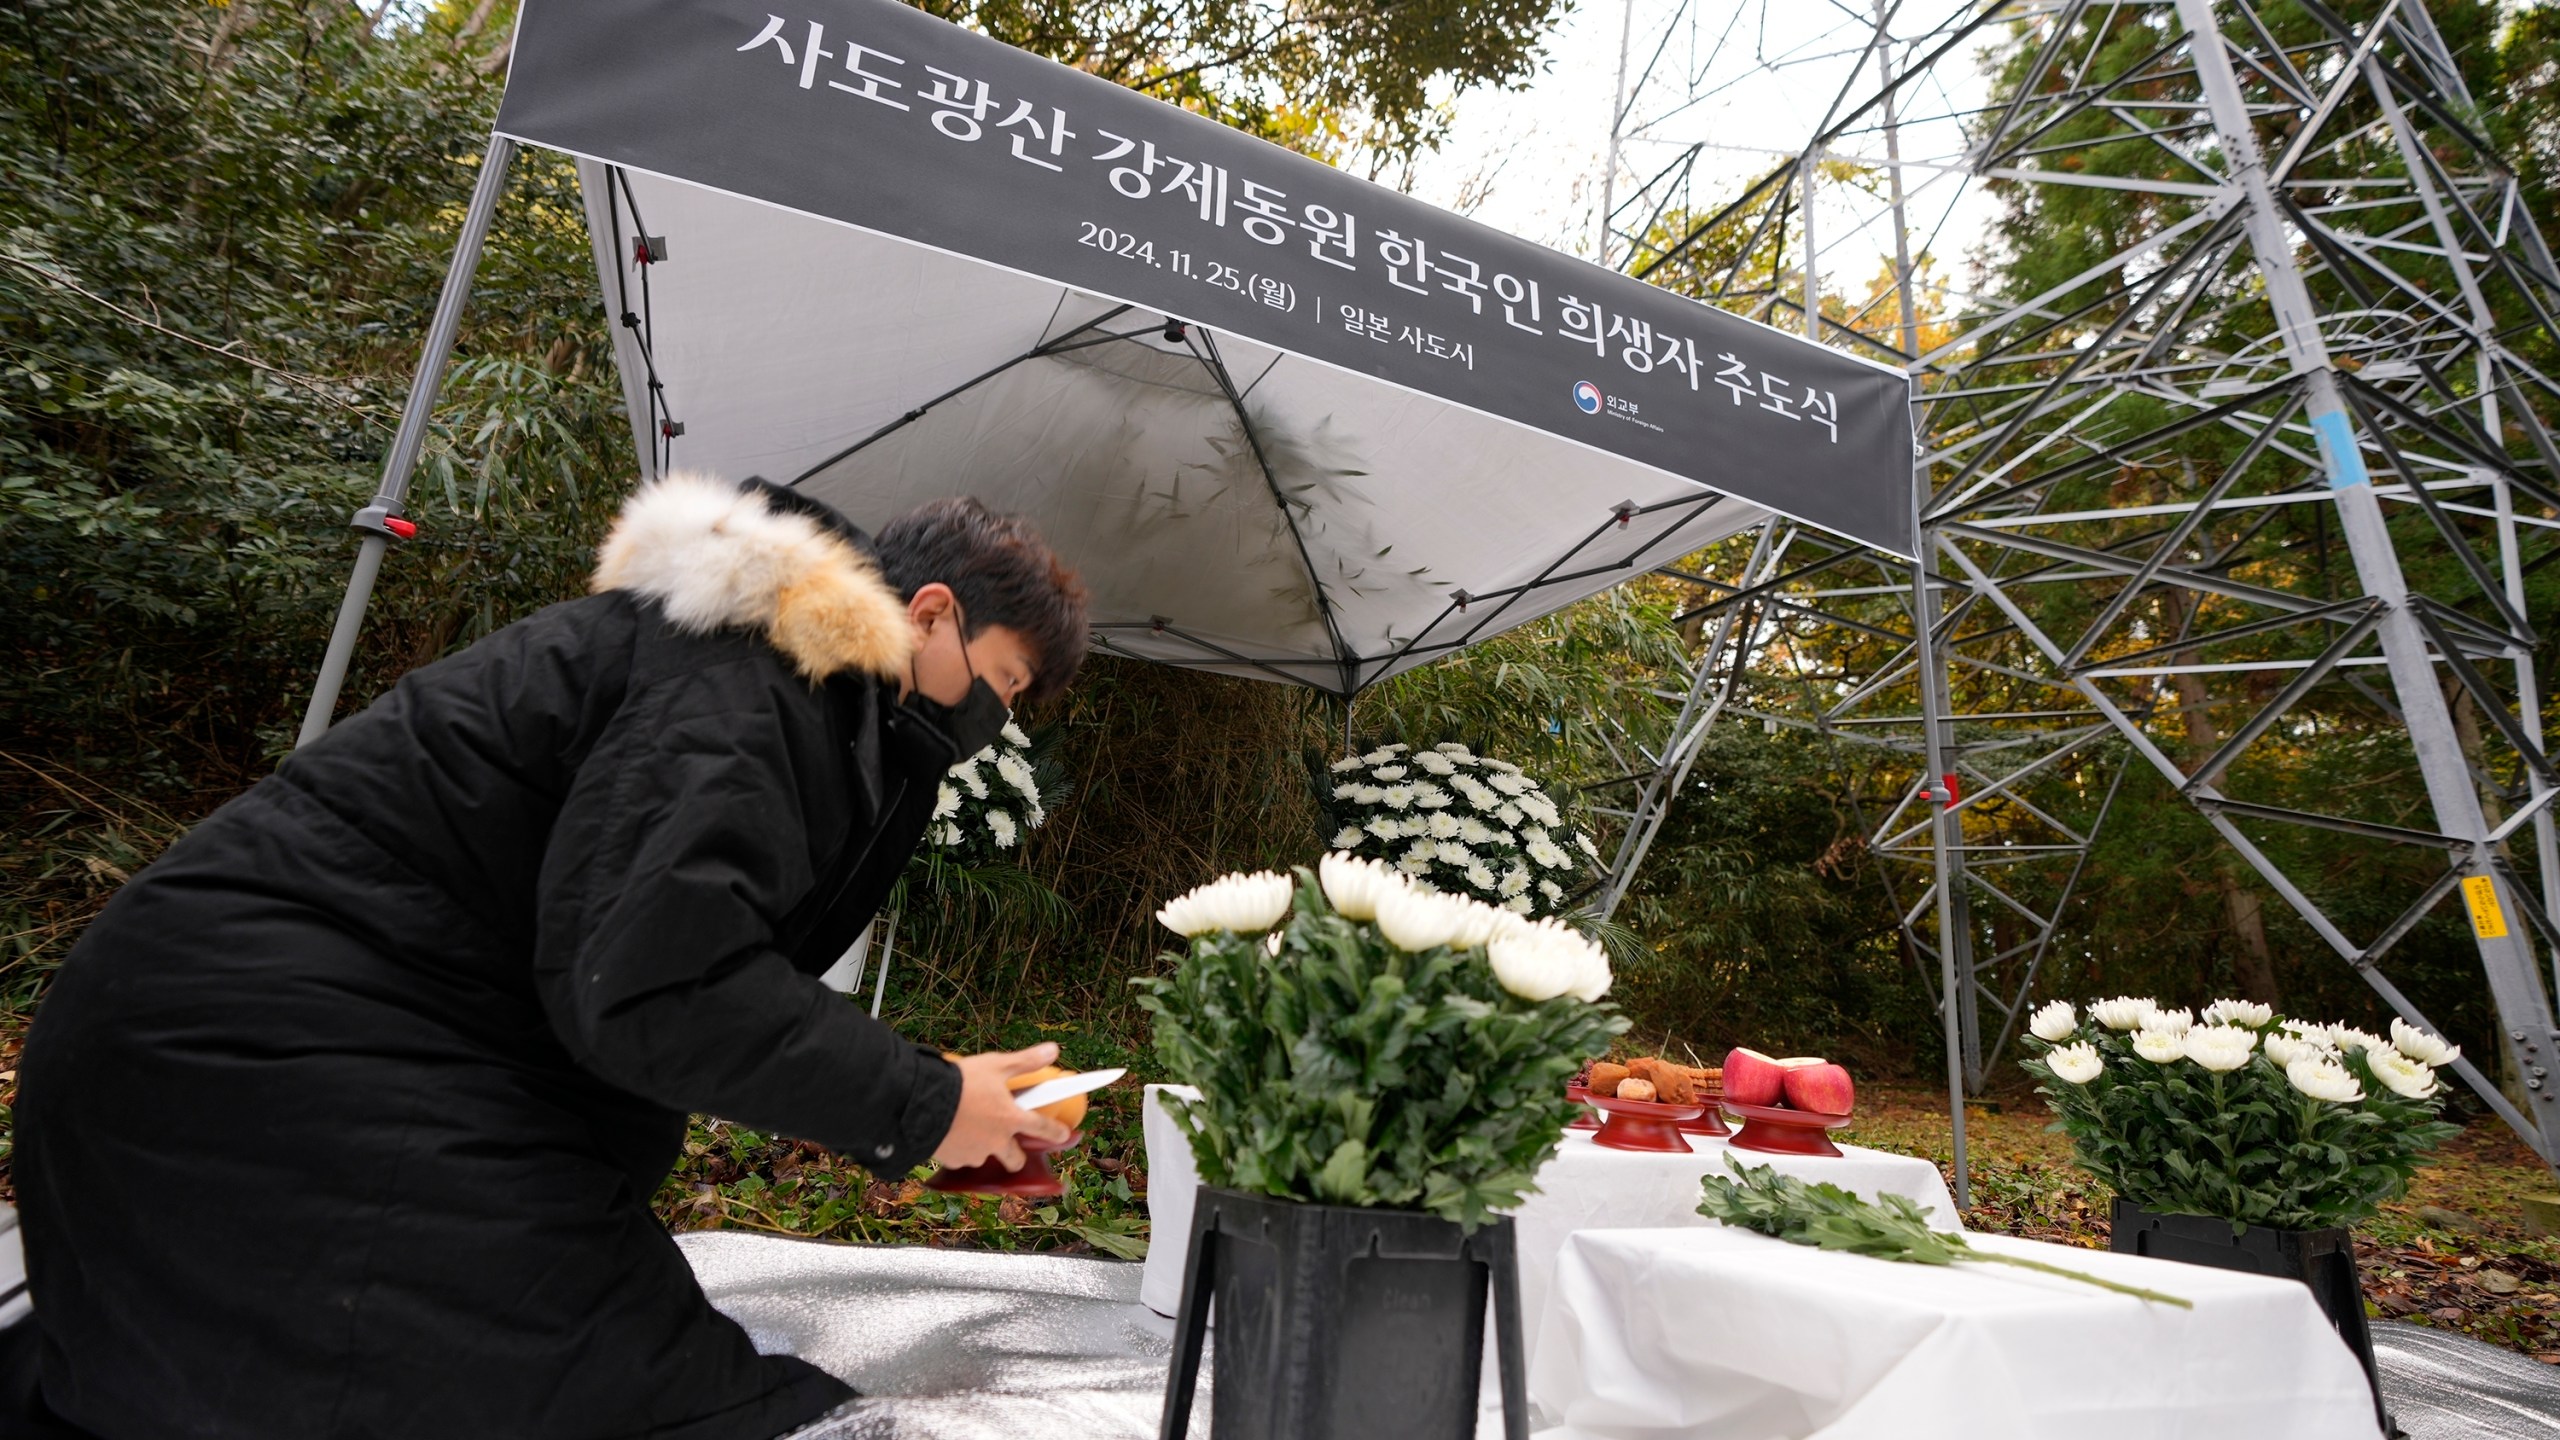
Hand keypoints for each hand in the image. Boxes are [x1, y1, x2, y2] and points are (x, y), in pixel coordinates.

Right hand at [933, 1042, 1073, 1171]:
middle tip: (1009, 1144)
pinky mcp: (954, 1160)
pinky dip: (960, 1149)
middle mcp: (996, 1141)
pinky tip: (952, 1133)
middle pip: (1015, 1159)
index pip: (1042, 1128)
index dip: (1055, 1132)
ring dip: (983, 1147)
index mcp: (1011, 1118)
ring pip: (985, 1156)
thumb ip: (1026, 1061)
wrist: (922, 1101)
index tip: (1063, 1135)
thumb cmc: (961, 1082)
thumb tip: (1052, 1050)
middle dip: (1015, 1156)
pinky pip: (962, 1158)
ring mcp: (975, 1153)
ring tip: (971, 1128)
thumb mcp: (996, 1065)